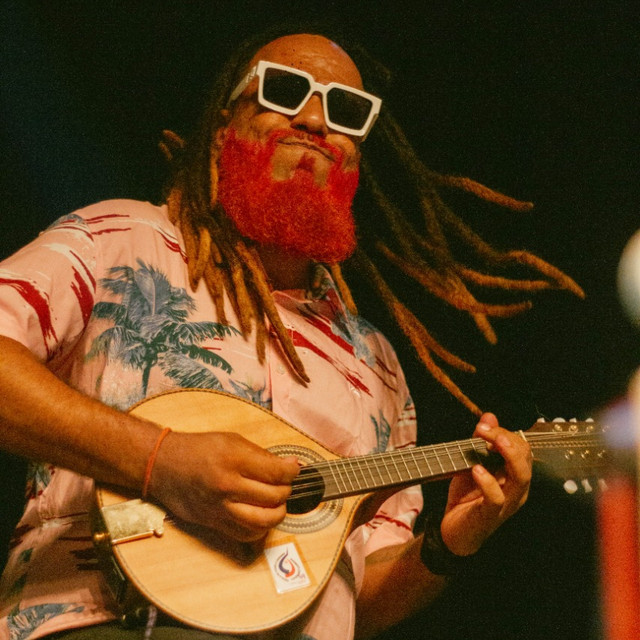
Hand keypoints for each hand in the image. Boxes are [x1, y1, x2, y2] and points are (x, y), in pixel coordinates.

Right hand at [148, 430, 298, 541]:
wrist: (163, 465)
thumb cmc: (199, 449)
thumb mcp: (232, 440)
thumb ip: (262, 455)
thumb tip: (290, 466)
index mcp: (233, 459)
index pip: (276, 472)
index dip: (292, 472)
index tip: (295, 469)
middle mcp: (227, 485)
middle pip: (273, 496)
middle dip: (287, 490)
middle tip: (286, 483)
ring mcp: (220, 507)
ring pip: (263, 521)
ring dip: (278, 512)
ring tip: (278, 502)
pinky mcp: (214, 523)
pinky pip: (246, 534)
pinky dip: (260, 528)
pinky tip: (262, 515)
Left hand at [440, 413, 531, 555]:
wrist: (453, 531)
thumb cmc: (467, 496)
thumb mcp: (471, 463)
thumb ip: (481, 442)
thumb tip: (489, 416)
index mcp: (514, 475)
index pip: (522, 448)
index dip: (504, 433)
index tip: (483, 425)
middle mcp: (516, 489)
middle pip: (526, 459)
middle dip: (508, 439)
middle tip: (486, 429)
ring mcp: (506, 503)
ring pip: (521, 478)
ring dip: (508, 455)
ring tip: (493, 442)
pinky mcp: (491, 516)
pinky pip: (497, 498)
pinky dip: (488, 482)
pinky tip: (476, 470)